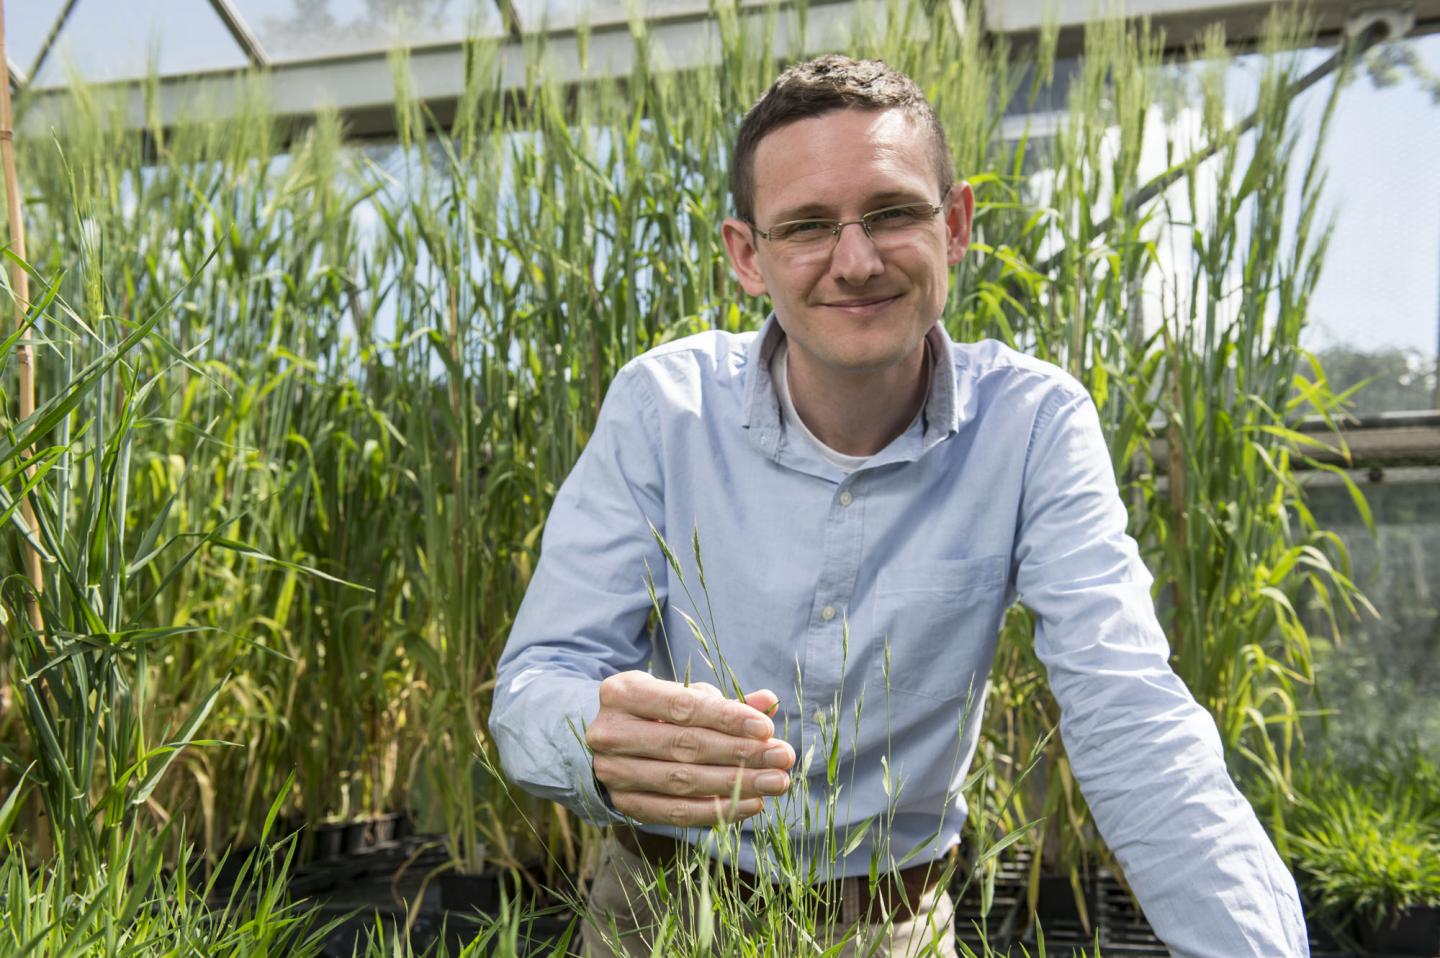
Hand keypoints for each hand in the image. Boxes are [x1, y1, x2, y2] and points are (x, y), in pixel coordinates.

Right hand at [587, 671, 796, 826]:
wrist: (608, 742)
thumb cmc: (654, 712)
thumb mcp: (681, 696)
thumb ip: (723, 701)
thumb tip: (769, 701)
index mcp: (622, 692)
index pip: (683, 706)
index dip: (727, 718)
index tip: (766, 728)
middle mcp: (610, 732)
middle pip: (685, 746)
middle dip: (741, 753)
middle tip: (783, 757)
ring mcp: (613, 772)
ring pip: (683, 781)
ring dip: (736, 784)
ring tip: (776, 782)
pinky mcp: (624, 803)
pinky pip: (676, 812)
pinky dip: (718, 810)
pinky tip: (752, 804)